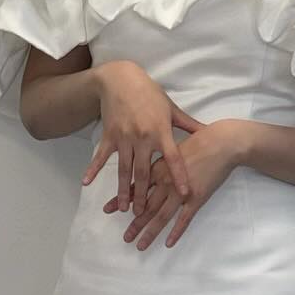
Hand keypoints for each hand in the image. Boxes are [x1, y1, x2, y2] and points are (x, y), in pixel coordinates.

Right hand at [82, 60, 202, 214]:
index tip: (184, 194)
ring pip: (124, 169)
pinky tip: (86, 183)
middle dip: (143, 195)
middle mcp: (142, 137)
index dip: (179, 176)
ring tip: (124, 208)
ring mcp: (123, 137)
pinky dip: (93, 169)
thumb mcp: (171, 108)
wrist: (121, 79)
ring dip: (123, 190)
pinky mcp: (109, 135)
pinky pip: (101, 156)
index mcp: (160, 131)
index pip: (173, 158)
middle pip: (144, 171)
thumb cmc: (150, 93)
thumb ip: (188, 125)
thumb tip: (208, 133)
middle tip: (143, 215)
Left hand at [107, 119, 246, 249]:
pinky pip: (184, 219)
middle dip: (135, 224)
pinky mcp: (196, 198)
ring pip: (161, 216)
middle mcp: (165, 182)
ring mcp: (181, 191)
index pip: (136, 187)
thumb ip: (162, 161)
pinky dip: (176, 232)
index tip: (107, 209)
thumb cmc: (199, 141)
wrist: (221, 142)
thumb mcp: (173, 148)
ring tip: (140, 245)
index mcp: (158, 168)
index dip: (121, 199)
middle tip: (126, 237)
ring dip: (150, 232)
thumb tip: (152, 169)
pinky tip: (168, 243)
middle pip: (146, 206)